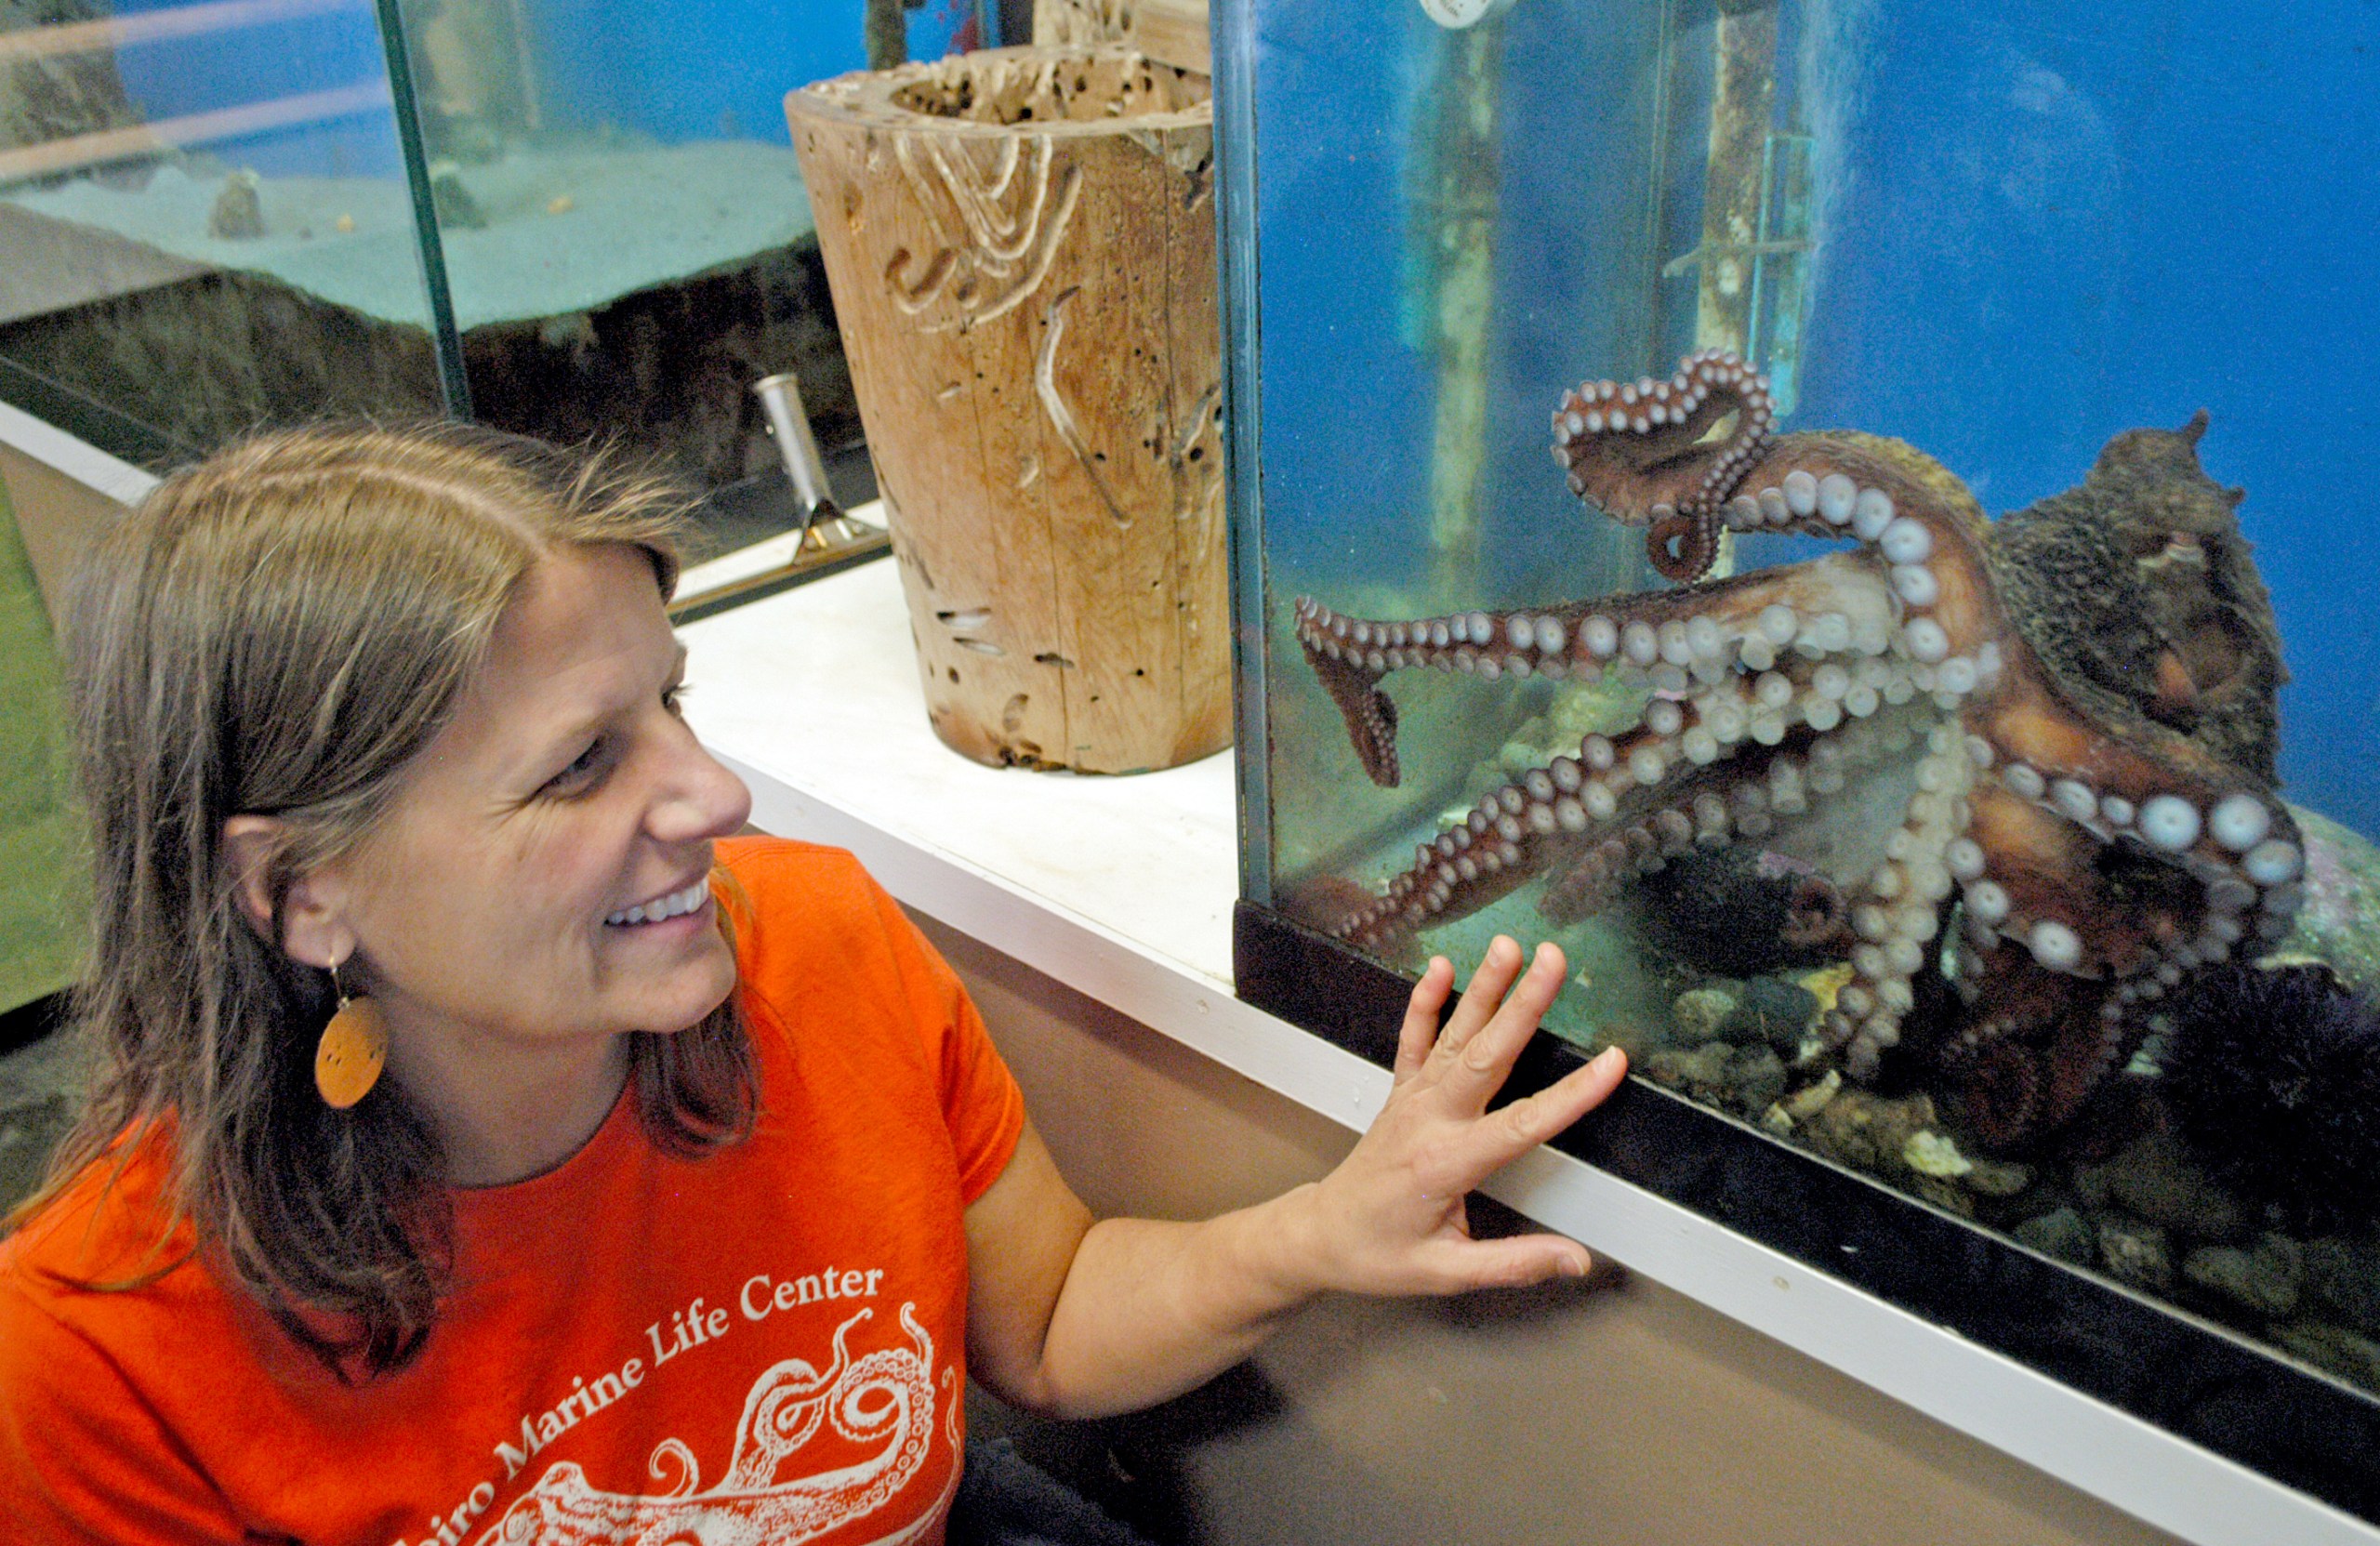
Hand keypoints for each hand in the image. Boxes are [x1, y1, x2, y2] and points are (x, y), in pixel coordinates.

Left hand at [1289, 936, 1627, 1297]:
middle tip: (1553, 960)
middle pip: (1486, 1056)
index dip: (1571, 1095)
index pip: (1522, 1125)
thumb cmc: (1380, 1256)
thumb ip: (1515, 1264)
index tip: (1613, 1064)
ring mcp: (1412, 1099)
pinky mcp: (1399, 1092)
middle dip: (1523, 1005)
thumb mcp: (1448, 1273)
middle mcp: (1430, 1120)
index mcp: (1447, 1164)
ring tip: (1509, 945)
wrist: (1321, 1235)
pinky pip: (1412, 1039)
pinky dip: (1425, 1001)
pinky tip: (1440, 966)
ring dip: (1484, 988)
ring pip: (1454, 1036)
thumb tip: (1577, 1261)